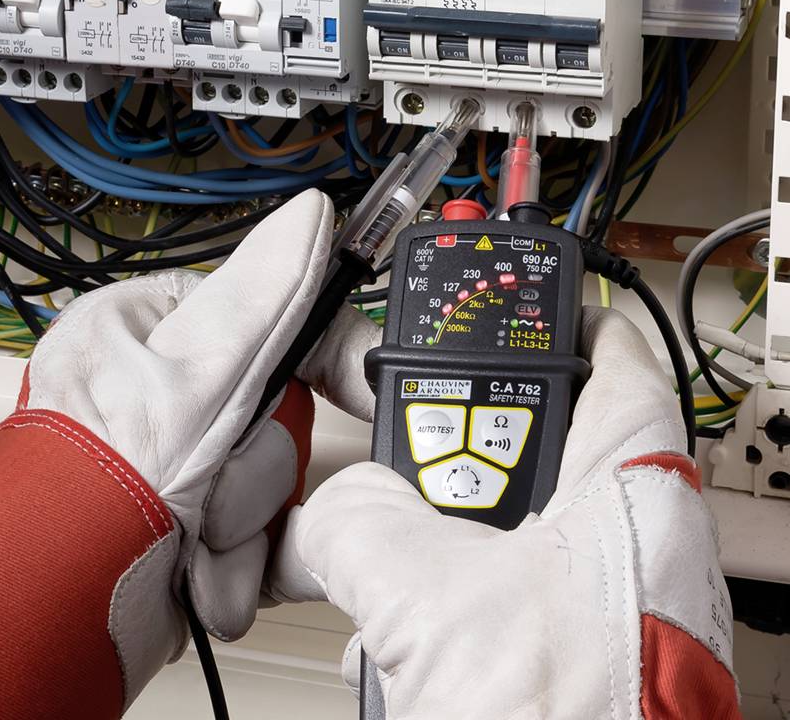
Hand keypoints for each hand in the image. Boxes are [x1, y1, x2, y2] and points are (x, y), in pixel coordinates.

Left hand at [20, 187, 372, 650]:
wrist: (50, 621)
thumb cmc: (84, 488)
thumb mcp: (189, 380)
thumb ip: (261, 298)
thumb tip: (309, 217)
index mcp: (154, 330)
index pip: (274, 312)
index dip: (326, 354)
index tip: (364, 385)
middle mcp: (168, 390)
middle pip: (282, 406)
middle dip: (259, 468)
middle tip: (215, 483)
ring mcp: (184, 459)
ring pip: (279, 474)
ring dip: (251, 524)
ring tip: (198, 542)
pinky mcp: (198, 521)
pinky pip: (268, 528)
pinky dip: (250, 563)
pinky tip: (211, 576)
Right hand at [270, 307, 739, 719]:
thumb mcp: (432, 601)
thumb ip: (362, 524)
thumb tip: (328, 513)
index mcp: (629, 490)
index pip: (616, 352)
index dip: (563, 312)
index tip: (515, 300)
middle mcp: (627, 539)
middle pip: (527, 445)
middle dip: (448, 461)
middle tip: (403, 466)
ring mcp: (596, 602)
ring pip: (493, 534)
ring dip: (427, 559)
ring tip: (390, 595)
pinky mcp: (565, 655)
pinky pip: (487, 602)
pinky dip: (440, 617)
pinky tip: (407, 656)